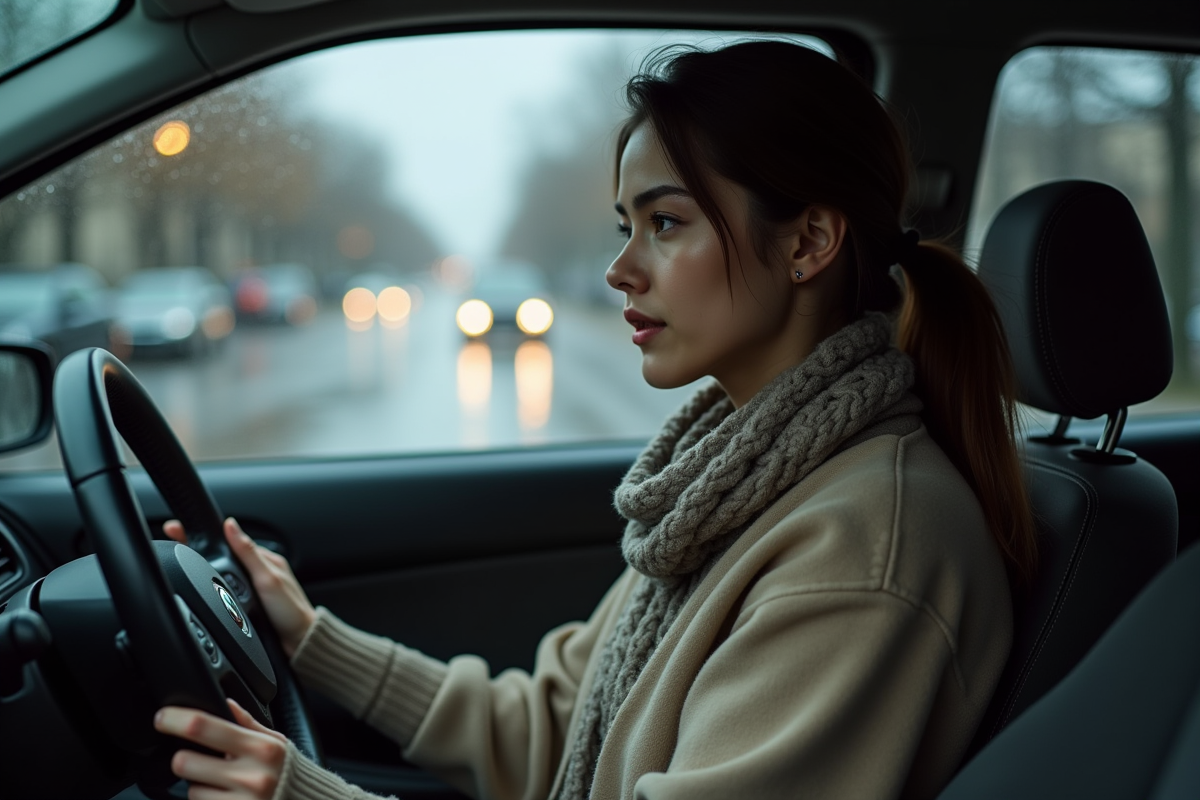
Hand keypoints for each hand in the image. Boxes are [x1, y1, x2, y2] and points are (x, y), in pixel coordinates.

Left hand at [155, 699, 288, 798]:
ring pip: (191, 791)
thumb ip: (249, 723)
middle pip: (185, 762)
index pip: (204, 727)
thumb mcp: (277, 743)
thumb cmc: (290, 774)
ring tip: (223, 783)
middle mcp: (251, 777)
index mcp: (262, 748)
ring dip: (200, 786)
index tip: (162, 718)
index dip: (175, 720)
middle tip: (200, 759)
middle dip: (186, 759)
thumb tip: (225, 702)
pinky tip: (227, 797)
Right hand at [164, 517, 315, 655]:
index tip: (180, 529)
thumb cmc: (290, 610)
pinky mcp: (250, 602)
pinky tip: (205, 589)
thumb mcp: (267, 578)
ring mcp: (253, 587)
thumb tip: (230, 525)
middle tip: (174, 544)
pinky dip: (215, 588)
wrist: (298, 642)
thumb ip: (248, 553)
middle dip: (201, 551)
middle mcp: (258, 570)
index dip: (207, 536)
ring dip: (207, 571)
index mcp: (263, 559)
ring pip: (224, 574)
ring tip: (183, 563)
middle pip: (225, 557)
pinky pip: (228, 590)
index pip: (230, 541)